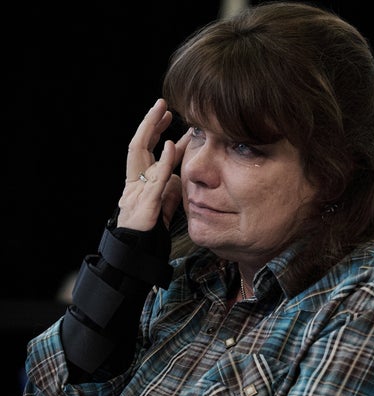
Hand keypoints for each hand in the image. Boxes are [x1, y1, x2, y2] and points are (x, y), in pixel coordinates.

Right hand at [117, 98, 188, 230]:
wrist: (140, 253)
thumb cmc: (152, 230)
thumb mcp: (166, 201)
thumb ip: (171, 184)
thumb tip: (179, 170)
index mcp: (139, 182)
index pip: (148, 151)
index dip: (158, 133)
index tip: (172, 116)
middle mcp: (134, 182)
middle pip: (139, 145)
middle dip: (149, 123)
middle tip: (162, 104)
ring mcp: (136, 191)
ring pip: (139, 155)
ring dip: (151, 131)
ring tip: (162, 112)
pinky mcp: (145, 203)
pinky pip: (154, 179)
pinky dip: (162, 161)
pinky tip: (169, 145)